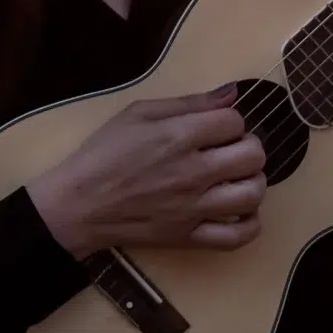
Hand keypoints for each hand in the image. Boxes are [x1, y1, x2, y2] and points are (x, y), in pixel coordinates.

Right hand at [25, 85, 267, 258]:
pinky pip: (237, 237)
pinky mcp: (190, 237)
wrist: (79, 204)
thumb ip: (188, 102)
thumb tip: (231, 94)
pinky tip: (241, 212)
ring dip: (253, 182)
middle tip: (230, 151)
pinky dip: (250, 224)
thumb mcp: (137, 113)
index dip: (230, 121)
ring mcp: (194, 208)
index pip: (235, 122)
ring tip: (237, 179)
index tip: (216, 128)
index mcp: (179, 136)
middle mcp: (194, 172)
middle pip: (252, 156)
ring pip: (252, 194)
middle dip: (248, 147)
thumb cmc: (104, 153)